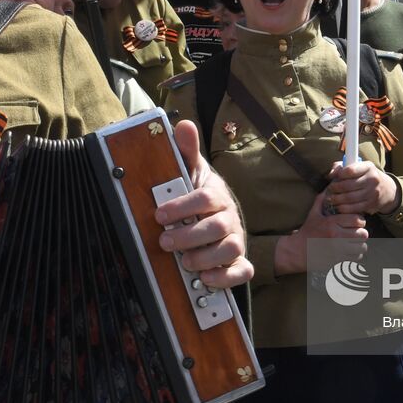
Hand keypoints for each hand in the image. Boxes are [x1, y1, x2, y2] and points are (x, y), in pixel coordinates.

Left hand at [153, 120, 251, 288]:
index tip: (159, 214)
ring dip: (205, 258)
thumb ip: (186, 152)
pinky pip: (242, 272)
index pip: (204, 198)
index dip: (182, 207)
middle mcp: (229, 218)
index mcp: (217, 196)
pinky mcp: (239, 262)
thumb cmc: (201, 197)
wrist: (218, 217)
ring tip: (184, 261)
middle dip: (188, 236)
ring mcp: (236, 240)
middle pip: (216, 227)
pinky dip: (225, 278)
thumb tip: (183, 124)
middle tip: (165, 241)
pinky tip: (206, 278)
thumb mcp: (192, 173)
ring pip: (230, 250)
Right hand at [274, 188, 368, 274]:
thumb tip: (328, 188)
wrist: (297, 251)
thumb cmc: (307, 231)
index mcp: (331, 223)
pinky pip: (356, 257)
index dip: (360, 220)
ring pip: (361, 247)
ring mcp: (337, 250)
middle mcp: (335, 236)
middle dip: (362, 232)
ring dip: (360, 244)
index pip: (357, 220)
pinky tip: (350, 251)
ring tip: (354, 242)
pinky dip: (356, 255)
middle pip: (362, 234)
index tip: (357, 222)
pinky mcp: (337, 260)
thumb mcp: (313, 214)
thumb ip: (321, 200)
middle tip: (357, 232)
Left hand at [327, 159, 398, 215]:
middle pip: (348, 185)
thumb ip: (341, 167)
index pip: (350, 170)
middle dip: (335, 188)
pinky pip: (354, 208)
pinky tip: (338, 206)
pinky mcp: (371, 204)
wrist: (386, 189)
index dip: (339, 174)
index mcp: (368, 167)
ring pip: (350, 198)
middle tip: (329, 190)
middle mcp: (372, 179)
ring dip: (337, 199)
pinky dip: (344, 208)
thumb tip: (331, 174)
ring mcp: (373, 193)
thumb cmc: (366, 176)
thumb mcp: (358, 167)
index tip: (334, 177)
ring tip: (331, 199)